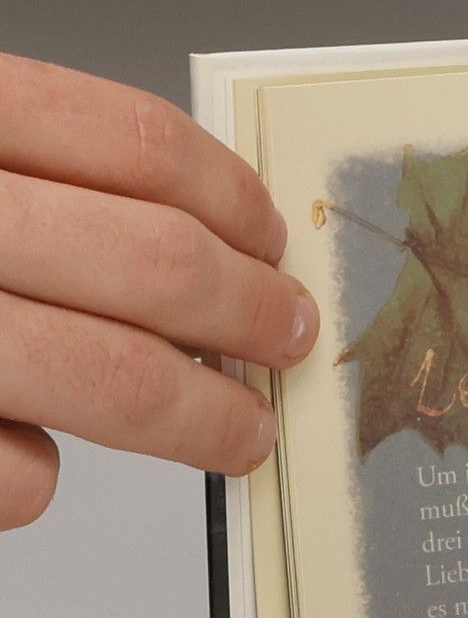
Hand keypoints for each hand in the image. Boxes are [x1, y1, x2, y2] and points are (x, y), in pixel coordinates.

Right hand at [0, 54, 316, 530]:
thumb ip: (49, 186)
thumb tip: (201, 243)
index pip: (132, 142)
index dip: (230, 199)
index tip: (274, 243)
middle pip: (157, 262)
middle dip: (251, 313)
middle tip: (290, 339)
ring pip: (119, 379)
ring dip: (209, 417)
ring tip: (243, 432)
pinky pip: (17, 471)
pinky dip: (45, 474)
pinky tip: (43, 453)